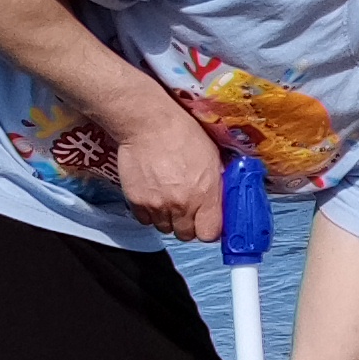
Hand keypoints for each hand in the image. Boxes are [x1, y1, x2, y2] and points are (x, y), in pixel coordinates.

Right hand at [110, 92, 228, 241]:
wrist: (148, 124)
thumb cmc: (182, 134)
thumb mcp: (212, 158)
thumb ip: (216, 186)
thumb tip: (221, 203)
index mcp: (206, 194)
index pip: (210, 234)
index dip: (209, 228)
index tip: (207, 221)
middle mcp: (182, 204)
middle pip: (186, 235)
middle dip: (188, 224)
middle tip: (187, 206)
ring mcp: (158, 205)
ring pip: (165, 228)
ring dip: (168, 218)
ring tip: (168, 196)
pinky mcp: (137, 202)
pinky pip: (145, 220)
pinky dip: (150, 212)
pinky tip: (153, 194)